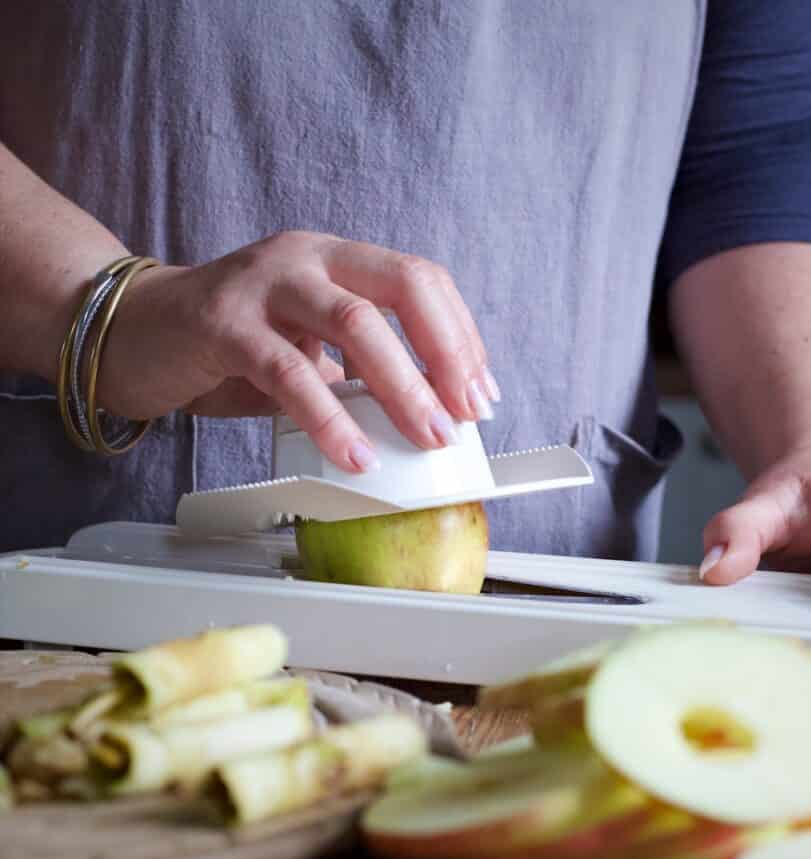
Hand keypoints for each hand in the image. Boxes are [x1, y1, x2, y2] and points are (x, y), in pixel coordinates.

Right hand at [97, 232, 499, 472]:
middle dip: (447, 354)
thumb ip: (357, 371)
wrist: (134, 331)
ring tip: (428, 436)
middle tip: (466, 414)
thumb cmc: (230, 344)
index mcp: (338, 259)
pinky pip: (292, 373)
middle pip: (403, 286)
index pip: (422, 280)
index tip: (482, 392)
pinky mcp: (224, 324)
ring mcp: (265, 284)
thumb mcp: (308, 348)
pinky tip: (355, 454)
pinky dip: (331, 418)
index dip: (460, 336)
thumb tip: (423, 418)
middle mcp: (308, 258)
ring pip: (357, 324)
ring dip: (404, 386)